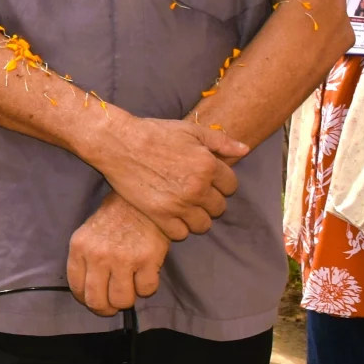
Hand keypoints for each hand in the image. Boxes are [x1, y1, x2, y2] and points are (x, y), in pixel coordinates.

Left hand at [67, 193, 169, 315]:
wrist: (140, 200)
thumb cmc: (113, 219)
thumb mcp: (87, 235)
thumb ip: (84, 261)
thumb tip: (88, 292)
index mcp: (79, 249)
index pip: (77, 288)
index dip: (86, 300)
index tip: (95, 300)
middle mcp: (98, 256)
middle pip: (97, 301)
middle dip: (105, 309)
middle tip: (113, 305)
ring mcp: (123, 259)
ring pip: (122, 301)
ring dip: (127, 299)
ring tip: (130, 287)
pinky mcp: (148, 260)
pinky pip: (146, 291)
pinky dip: (147, 288)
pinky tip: (145, 275)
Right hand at [89, 114, 246, 240]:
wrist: (118, 143)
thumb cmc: (154, 133)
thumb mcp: (190, 130)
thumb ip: (220, 141)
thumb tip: (244, 150)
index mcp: (208, 165)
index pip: (231, 186)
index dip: (221, 184)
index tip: (208, 182)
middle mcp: (197, 187)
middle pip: (219, 208)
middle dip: (210, 202)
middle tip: (194, 194)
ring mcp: (178, 203)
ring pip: (203, 224)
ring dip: (197, 218)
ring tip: (185, 208)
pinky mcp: (159, 215)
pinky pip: (180, 233)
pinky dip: (178, 228)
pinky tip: (170, 216)